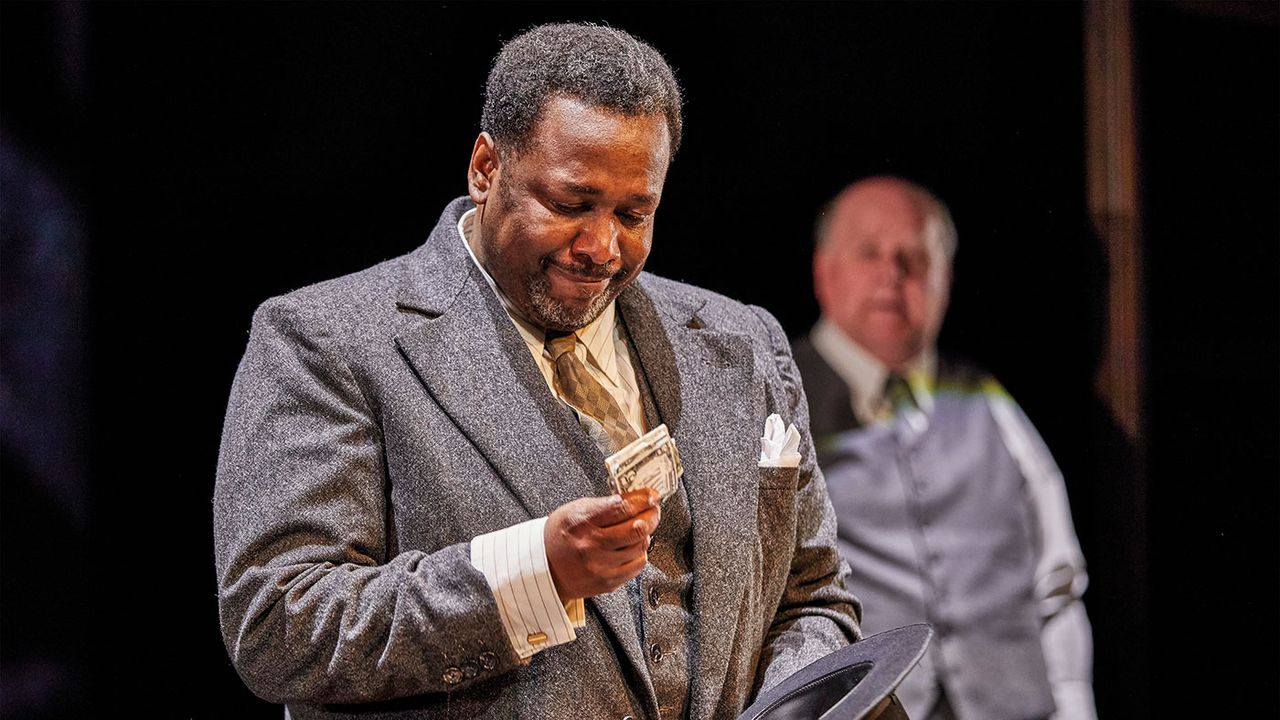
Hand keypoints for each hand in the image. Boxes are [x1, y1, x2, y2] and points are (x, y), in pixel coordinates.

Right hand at [544, 489, 660, 602]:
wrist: (544, 569)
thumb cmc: (558, 537)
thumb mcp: (574, 510)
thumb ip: (604, 504)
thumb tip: (634, 498)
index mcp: (582, 523)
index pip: (622, 507)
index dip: (643, 499)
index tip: (652, 495)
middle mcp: (591, 546)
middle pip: (637, 528)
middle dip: (651, 515)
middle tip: (653, 510)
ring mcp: (601, 567)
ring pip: (640, 547)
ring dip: (645, 535)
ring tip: (640, 528)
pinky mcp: (608, 582)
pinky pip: (637, 566)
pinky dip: (640, 553)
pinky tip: (633, 547)